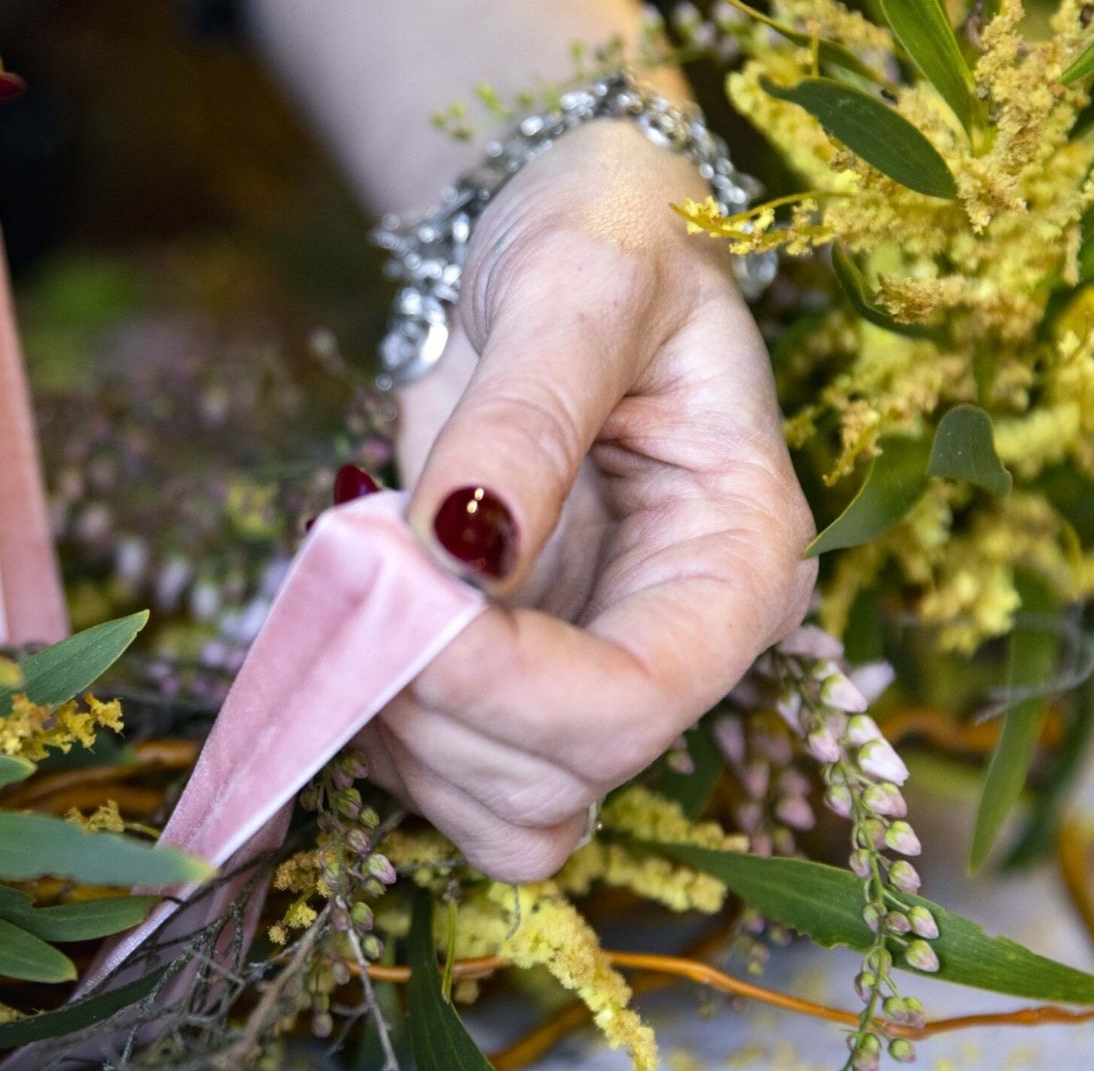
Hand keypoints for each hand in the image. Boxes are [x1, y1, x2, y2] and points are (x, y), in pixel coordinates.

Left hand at [360, 120, 815, 881]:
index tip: (395, 586)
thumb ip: (526, 413)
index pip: (631, 704)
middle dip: (427, 701)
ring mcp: (593, 671)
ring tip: (360, 580)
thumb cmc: (602, 234)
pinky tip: (359, 612)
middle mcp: (678, 643)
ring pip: (499, 812)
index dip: (496, 684)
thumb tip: (459, 549)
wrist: (560, 240)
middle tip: (357, 562)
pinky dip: (378, 725)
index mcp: (736, 558)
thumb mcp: (577, 282)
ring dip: (395, 727)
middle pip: (557, 782)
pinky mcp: (519, 683)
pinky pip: (445, 774)